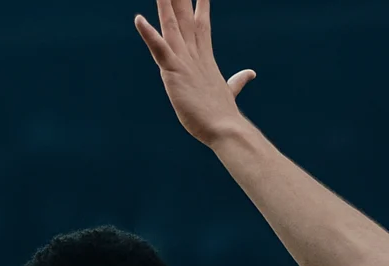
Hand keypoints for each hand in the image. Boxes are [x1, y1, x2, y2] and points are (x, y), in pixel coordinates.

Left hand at [135, 0, 256, 145]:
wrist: (226, 130)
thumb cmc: (223, 115)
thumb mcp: (228, 91)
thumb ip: (237, 81)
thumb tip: (249, 74)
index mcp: (204, 59)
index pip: (201, 25)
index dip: (200, 6)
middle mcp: (194, 55)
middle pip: (185, 18)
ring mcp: (184, 62)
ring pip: (171, 26)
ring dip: (165, 5)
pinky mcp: (174, 72)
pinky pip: (159, 49)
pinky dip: (149, 34)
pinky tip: (138, 19)